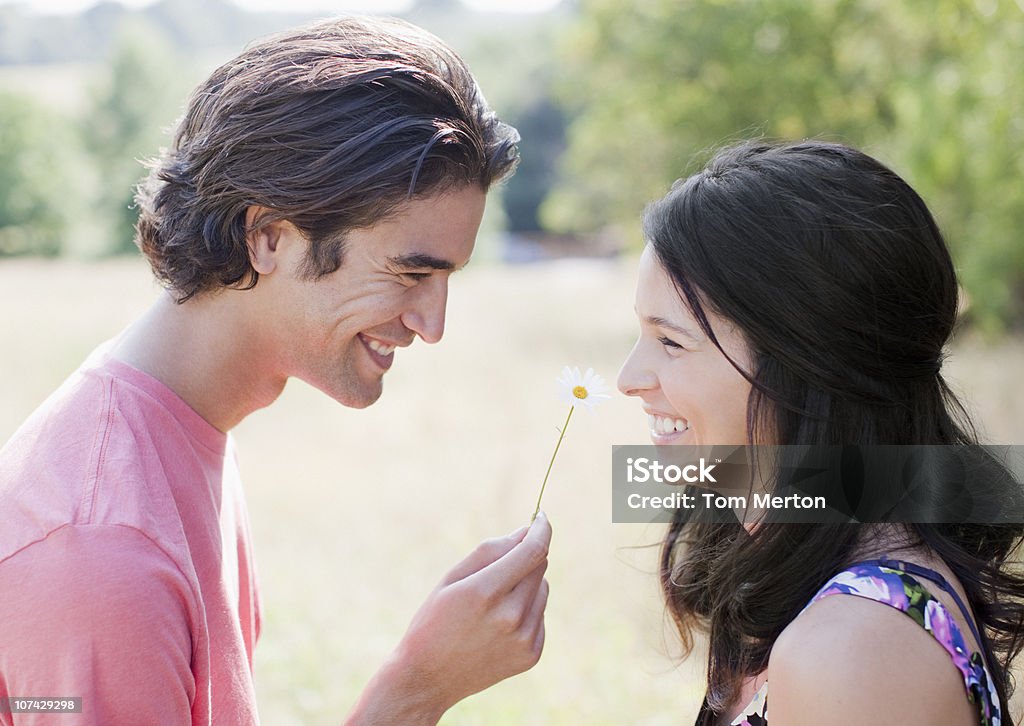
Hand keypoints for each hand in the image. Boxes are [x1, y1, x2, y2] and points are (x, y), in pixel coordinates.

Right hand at [346, 513, 551, 724]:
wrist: (428, 679)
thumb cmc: (434, 620)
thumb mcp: (452, 578)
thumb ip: (491, 550)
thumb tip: (527, 531)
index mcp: (486, 592)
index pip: (532, 551)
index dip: (541, 529)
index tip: (541, 518)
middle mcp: (511, 617)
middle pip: (539, 566)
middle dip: (525, 557)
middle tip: (498, 569)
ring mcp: (524, 639)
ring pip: (542, 589)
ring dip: (526, 585)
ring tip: (493, 604)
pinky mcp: (532, 655)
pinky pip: (540, 615)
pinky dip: (527, 611)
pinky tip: (498, 626)